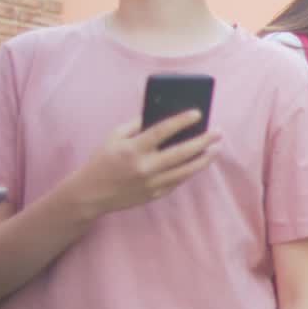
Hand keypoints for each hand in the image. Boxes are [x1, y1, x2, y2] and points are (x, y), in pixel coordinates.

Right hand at [68, 110, 219, 216]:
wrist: (89, 194)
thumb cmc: (102, 160)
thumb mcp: (114, 137)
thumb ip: (137, 125)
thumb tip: (162, 114)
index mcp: (132, 149)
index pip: (162, 131)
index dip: (181, 121)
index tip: (197, 113)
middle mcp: (144, 167)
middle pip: (181, 152)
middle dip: (203, 141)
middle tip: (218, 132)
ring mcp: (151, 183)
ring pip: (185, 170)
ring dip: (204, 159)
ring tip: (216, 148)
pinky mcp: (155, 195)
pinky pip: (178, 181)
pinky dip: (190, 170)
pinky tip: (200, 161)